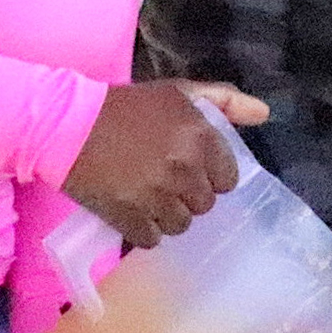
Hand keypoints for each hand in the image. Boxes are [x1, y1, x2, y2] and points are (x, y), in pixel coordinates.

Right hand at [61, 79, 268, 249]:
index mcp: (200, 136)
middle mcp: (184, 167)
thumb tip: (265, 113)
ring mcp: (156, 194)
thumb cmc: (127, 107)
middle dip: (188, 195)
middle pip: (205, 204)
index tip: (191, 169)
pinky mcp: (128, 216)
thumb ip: (225, 101)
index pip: (228, 178)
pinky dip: (144, 231)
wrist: (66, 124)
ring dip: (167, 215)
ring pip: (181, 225)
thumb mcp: (178, 93)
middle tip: (164, 180)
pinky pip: (152, 239)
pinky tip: (133, 212)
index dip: (210, 175)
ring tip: (148, 197)